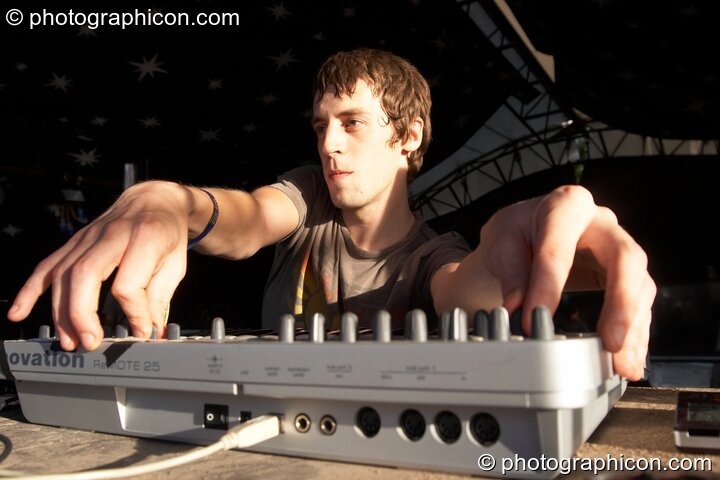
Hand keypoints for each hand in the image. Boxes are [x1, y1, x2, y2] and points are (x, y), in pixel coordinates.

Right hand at [6, 181, 190, 350]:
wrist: (155, 200)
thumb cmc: (167, 232)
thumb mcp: (175, 264)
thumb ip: (159, 298)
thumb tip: (148, 331)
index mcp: (145, 238)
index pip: (128, 284)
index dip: (133, 314)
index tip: (141, 331)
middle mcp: (112, 234)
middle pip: (85, 275)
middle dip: (82, 314)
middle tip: (90, 341)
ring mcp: (89, 236)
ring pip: (63, 274)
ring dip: (61, 312)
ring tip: (70, 340)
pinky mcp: (75, 241)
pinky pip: (47, 265)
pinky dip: (31, 290)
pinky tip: (20, 312)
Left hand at [479, 185, 655, 379]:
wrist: (527, 234)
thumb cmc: (516, 233)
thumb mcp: (502, 242)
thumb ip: (512, 273)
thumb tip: (517, 308)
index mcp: (566, 206)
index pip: (559, 248)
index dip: (547, 286)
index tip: (534, 319)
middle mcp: (601, 223)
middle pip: (625, 258)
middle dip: (621, 303)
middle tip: (610, 341)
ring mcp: (619, 249)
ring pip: (640, 285)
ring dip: (634, 328)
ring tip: (622, 363)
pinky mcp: (627, 276)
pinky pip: (640, 304)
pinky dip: (635, 335)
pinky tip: (629, 358)